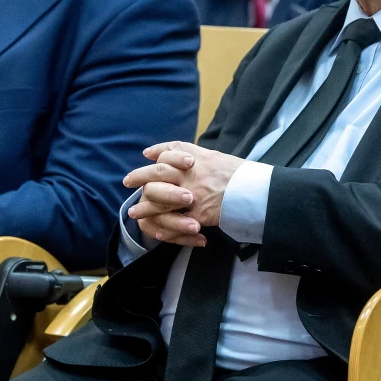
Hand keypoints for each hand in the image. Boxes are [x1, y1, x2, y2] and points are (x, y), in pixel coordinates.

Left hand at [123, 142, 247, 243]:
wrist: (253, 192)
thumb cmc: (236, 173)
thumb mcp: (213, 155)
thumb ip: (186, 151)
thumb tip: (158, 150)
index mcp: (193, 161)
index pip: (165, 157)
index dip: (152, 160)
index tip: (144, 159)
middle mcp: (188, 176)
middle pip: (156, 175)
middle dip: (140, 178)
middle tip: (127, 182)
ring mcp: (191, 196)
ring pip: (159, 201)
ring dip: (145, 207)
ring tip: (135, 211)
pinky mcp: (197, 215)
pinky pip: (175, 224)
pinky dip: (164, 229)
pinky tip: (155, 230)